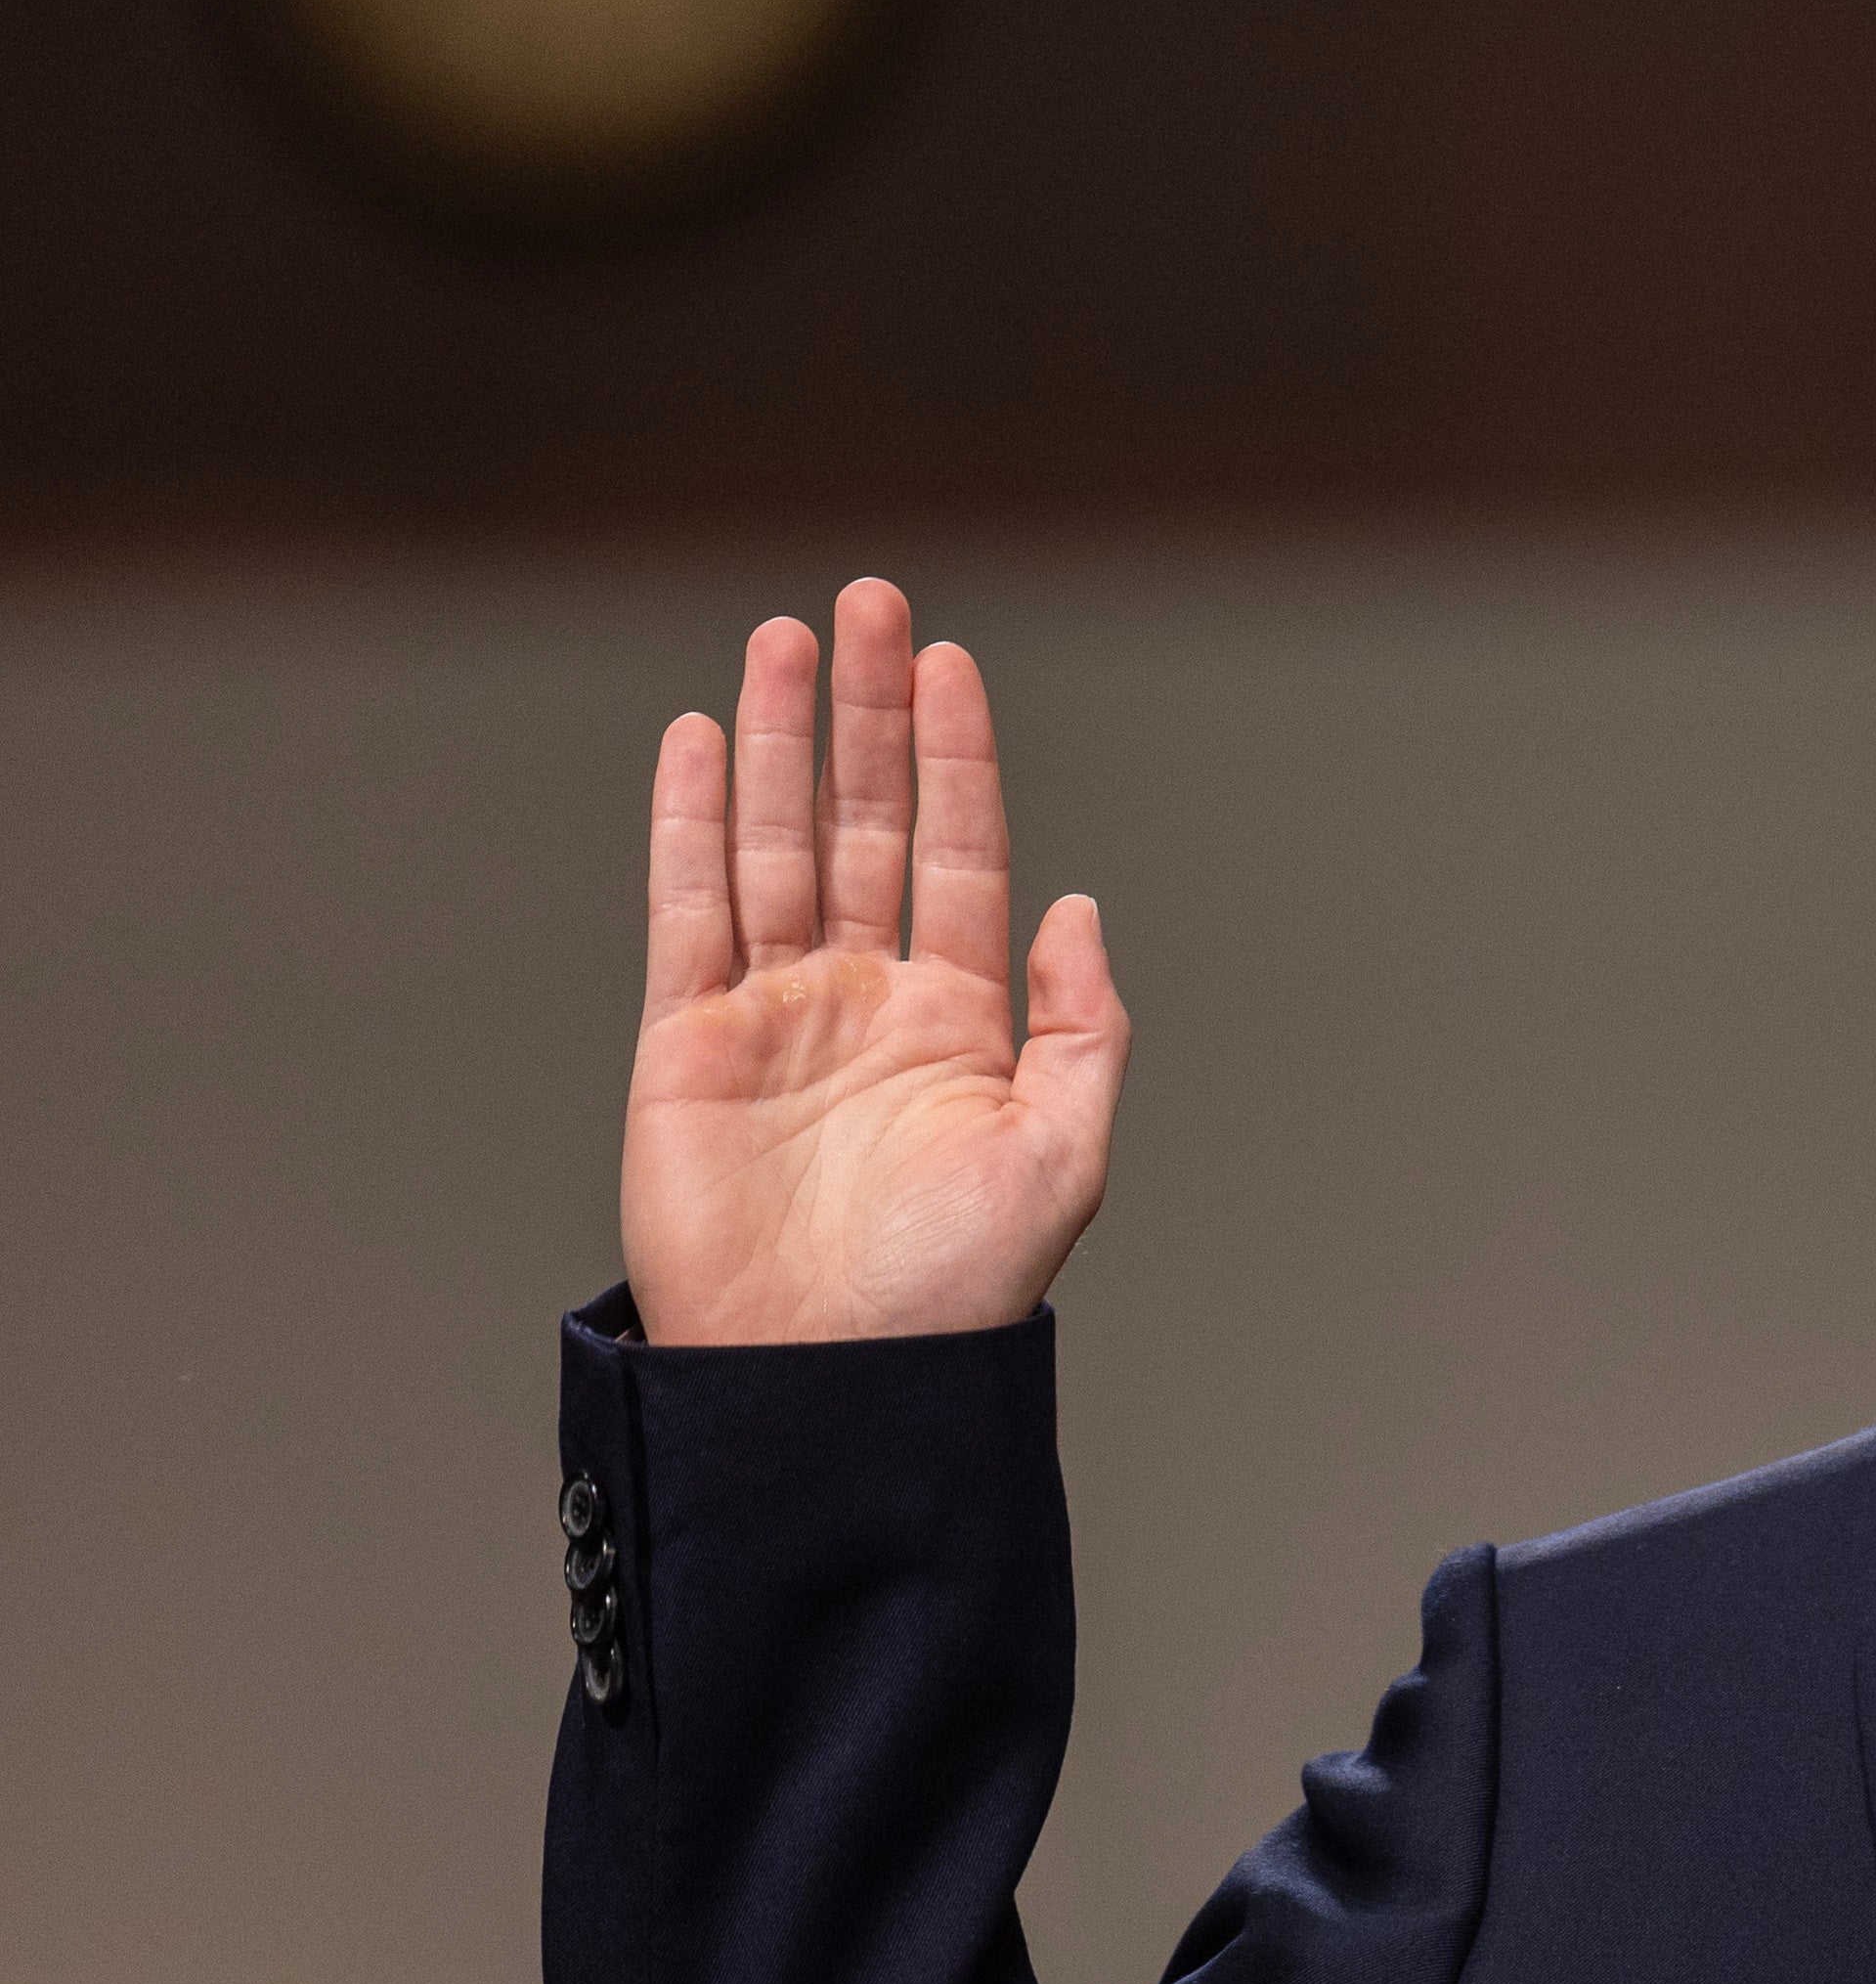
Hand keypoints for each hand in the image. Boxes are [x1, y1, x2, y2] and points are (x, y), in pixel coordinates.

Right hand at [622, 578, 1128, 1344]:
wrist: (828, 1381)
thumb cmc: (952, 1293)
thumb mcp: (1060, 1153)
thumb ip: (1082, 1023)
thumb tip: (1079, 902)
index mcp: (961, 1017)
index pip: (960, 850)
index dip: (955, 756)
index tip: (950, 661)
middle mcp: (865, 997)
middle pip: (863, 820)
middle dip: (868, 714)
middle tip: (869, 602)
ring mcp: (773, 1013)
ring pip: (775, 844)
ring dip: (780, 739)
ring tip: (789, 636)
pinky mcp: (685, 1042)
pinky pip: (688, 909)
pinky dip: (692, 822)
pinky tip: (704, 738)